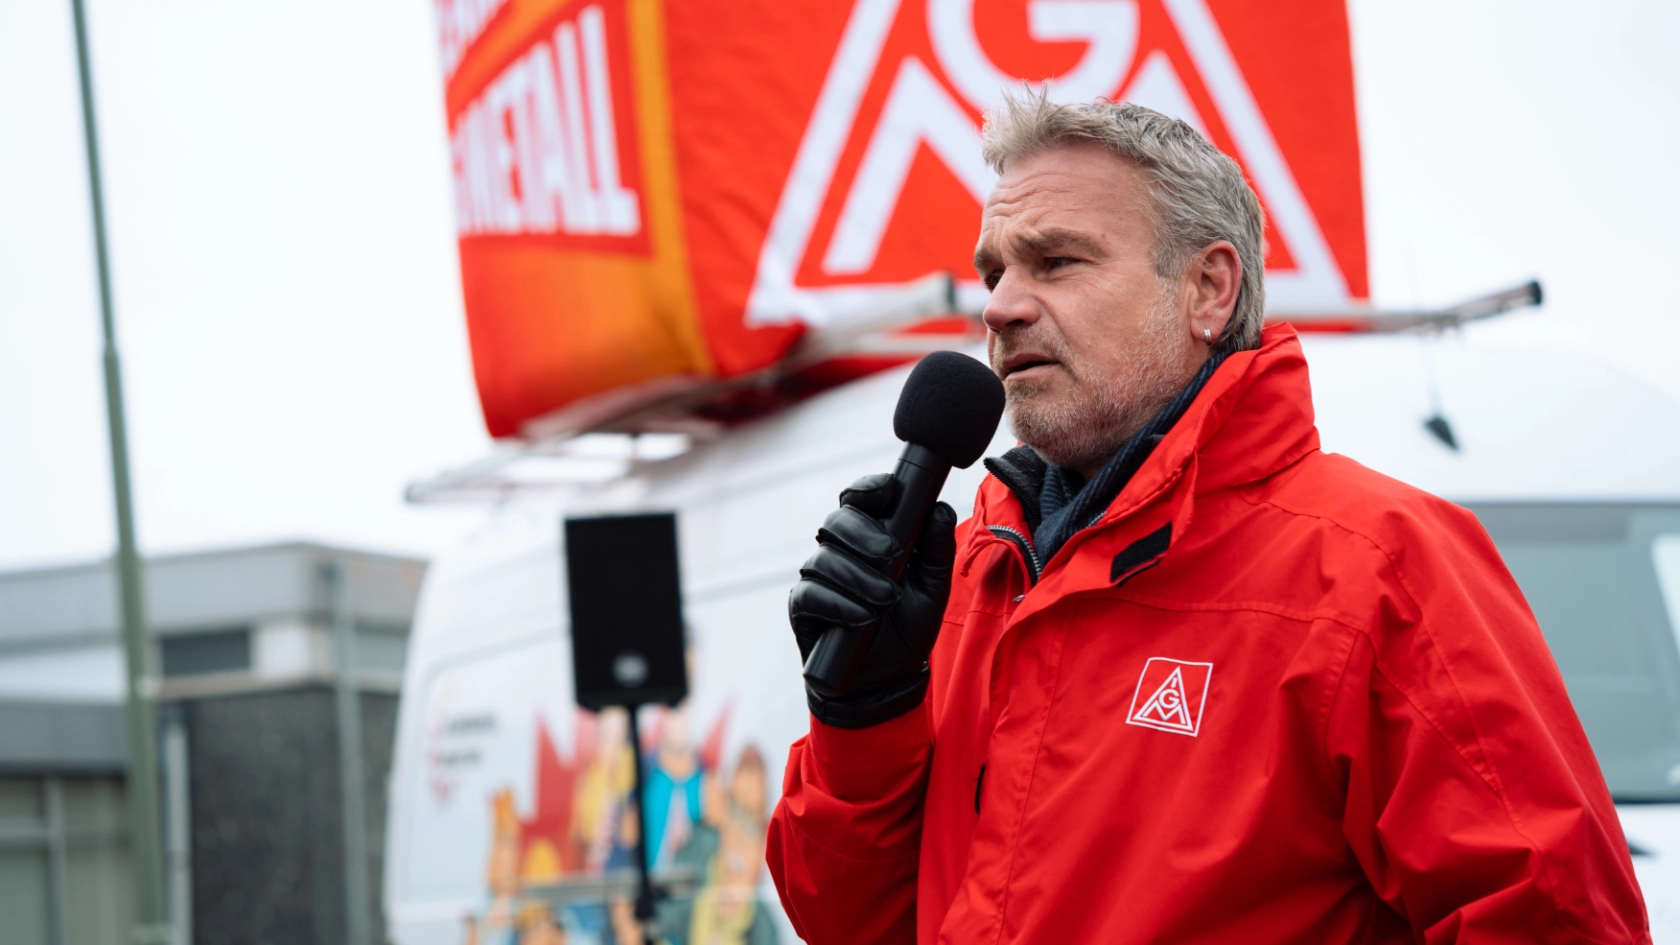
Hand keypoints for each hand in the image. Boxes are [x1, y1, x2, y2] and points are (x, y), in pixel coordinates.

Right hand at [788, 473, 957, 727]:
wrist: (887, 680)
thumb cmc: (908, 627)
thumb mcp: (933, 588)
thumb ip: (936, 548)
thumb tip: (938, 509)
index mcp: (869, 537)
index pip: (859, 499)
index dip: (869, 489)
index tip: (887, 493)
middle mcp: (839, 551)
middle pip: (837, 520)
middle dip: (864, 533)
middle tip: (892, 555)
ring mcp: (818, 577)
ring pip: (824, 557)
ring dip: (858, 576)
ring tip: (885, 599)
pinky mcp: (803, 607)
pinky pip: (811, 593)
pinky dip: (838, 603)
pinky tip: (861, 616)